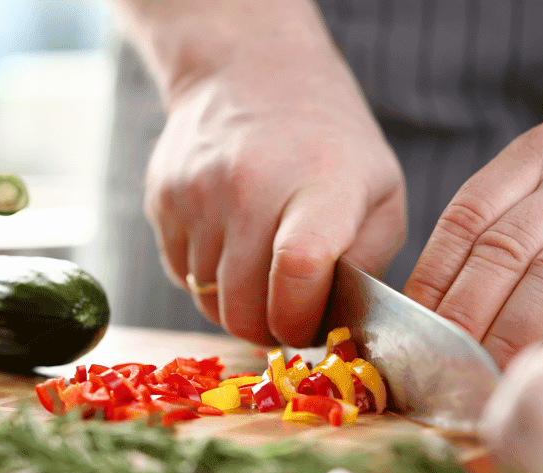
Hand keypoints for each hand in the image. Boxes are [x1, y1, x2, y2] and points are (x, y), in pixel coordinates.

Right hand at [144, 58, 405, 346]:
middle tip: (286, 316)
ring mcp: (196, 194)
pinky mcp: (162, 200)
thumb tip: (337, 323)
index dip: (301, 320)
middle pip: (243, 307)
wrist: (248, 73)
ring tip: (261, 273)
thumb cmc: (327, 143)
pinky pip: (182, 276)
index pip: (299, 273)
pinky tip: (231, 246)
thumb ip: (369, 261)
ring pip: (208, 301)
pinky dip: (207, 280)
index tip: (310, 325)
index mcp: (318, 185)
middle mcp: (249, 187)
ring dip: (236, 305)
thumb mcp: (380, 190)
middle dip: (268, 330)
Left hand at [404, 120, 542, 368]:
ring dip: (510, 330)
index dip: (434, 275)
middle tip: (443, 357)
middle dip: (467, 310)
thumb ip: (483, 244)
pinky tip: (529, 361)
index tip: (414, 323)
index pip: (468, 215)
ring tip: (481, 366)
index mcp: (542, 150)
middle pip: (506, 246)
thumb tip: (422, 311)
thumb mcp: (529, 207)